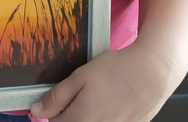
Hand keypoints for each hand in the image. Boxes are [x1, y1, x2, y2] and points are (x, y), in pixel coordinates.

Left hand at [30, 43, 176, 121]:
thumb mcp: (81, 76)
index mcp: (80, 121)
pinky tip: (113, 103)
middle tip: (83, 95)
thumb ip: (57, 97)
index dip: (54, 109)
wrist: (152, 74)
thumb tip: (35, 112)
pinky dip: (106, 116)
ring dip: (88, 116)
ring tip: (100, 98)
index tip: (61, 97)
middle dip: (71, 114)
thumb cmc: (116, 71)